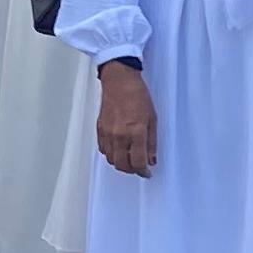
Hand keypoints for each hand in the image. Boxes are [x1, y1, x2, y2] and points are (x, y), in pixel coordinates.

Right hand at [94, 60, 156, 177]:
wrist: (120, 81)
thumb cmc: (137, 95)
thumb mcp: (153, 119)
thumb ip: (152, 142)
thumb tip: (151, 159)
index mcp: (136, 132)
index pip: (138, 162)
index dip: (144, 171)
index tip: (147, 172)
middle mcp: (120, 135)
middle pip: (123, 165)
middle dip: (132, 170)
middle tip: (139, 167)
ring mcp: (108, 133)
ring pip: (112, 160)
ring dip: (121, 163)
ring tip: (129, 159)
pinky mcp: (100, 129)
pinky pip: (103, 150)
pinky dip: (111, 154)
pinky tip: (118, 149)